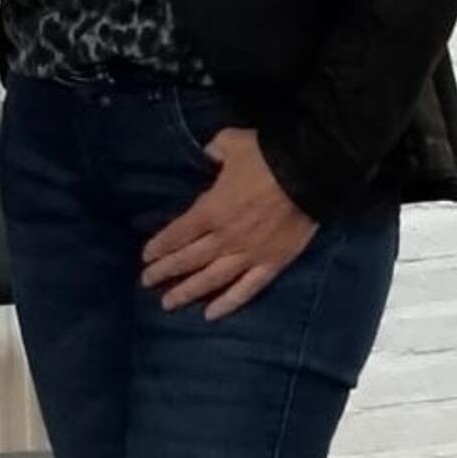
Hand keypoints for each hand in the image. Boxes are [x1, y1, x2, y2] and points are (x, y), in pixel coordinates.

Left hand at [141, 126, 316, 319]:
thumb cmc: (268, 155)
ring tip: (167, 304)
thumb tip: (207, 154)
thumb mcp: (231, 142)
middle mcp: (225, 238)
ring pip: (211, 279)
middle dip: (165, 271)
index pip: (178, 233)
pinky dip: (228, 303)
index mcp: (211, 210)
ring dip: (187, 292)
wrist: (310, 171)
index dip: (160, 245)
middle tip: (146, 281)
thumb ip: (213, 150)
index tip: (146, 256)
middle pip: (188, 259)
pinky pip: (247, 289)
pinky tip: (211, 315)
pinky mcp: (272, 263)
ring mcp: (249, 254)